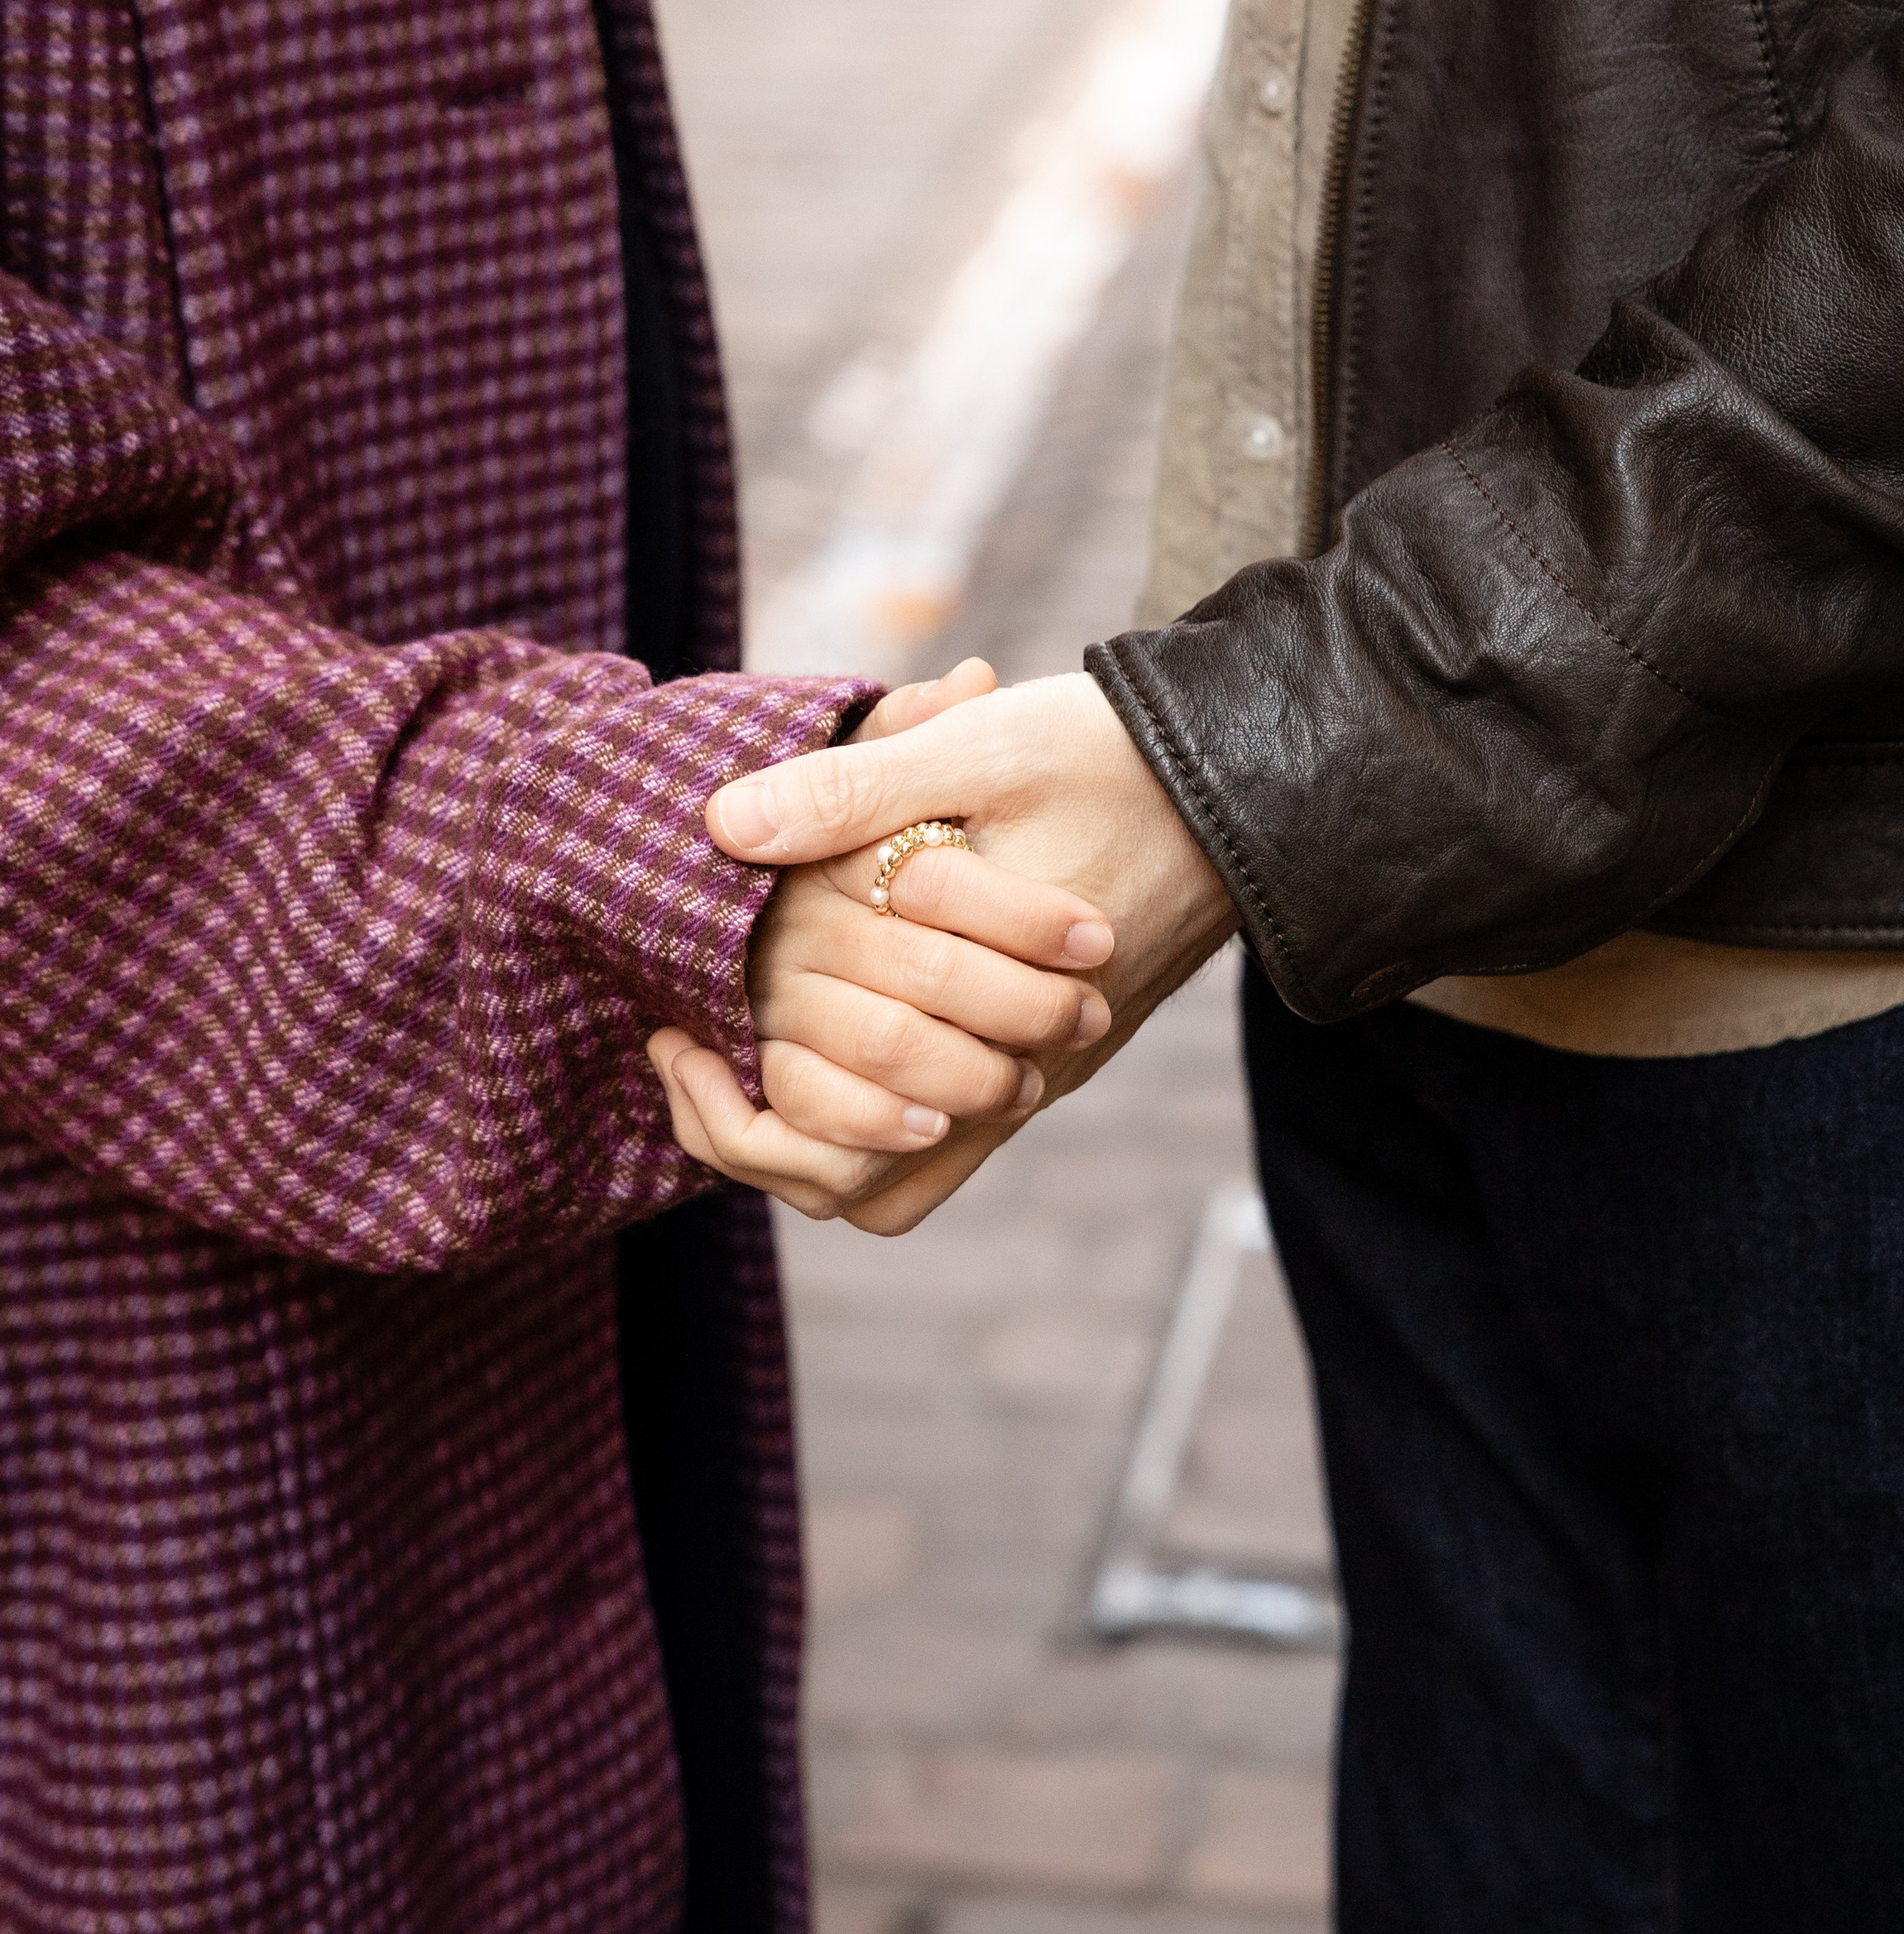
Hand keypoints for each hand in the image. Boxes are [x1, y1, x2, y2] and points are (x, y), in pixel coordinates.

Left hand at [704, 671, 1238, 1231]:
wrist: (1260, 775)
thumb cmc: (1115, 755)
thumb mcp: (974, 752)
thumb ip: (850, 787)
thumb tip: (721, 826)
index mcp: (979, 1006)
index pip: (831, 1129)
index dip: (730, 1105)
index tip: (672, 1029)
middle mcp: (1021, 1065)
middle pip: (862, 1182)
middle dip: (761, 1140)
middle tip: (688, 1052)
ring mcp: (1049, 1064)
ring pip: (911, 1166)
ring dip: (824, 1128)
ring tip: (743, 1046)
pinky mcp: (1067, 1043)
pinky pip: (962, 1123)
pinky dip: (886, 1098)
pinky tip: (833, 1012)